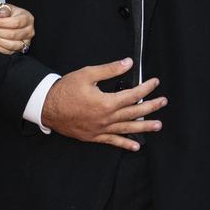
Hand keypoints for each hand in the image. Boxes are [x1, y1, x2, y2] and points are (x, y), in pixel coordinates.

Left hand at [0, 3, 33, 54]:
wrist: (10, 20)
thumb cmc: (8, 14)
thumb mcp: (6, 8)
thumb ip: (4, 10)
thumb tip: (1, 14)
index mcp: (27, 18)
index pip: (15, 23)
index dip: (1, 23)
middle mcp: (29, 31)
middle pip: (13, 35)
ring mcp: (25, 42)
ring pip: (11, 45)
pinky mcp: (19, 49)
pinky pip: (8, 52)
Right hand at [41, 58, 165, 150]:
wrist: (46, 106)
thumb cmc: (65, 90)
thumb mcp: (87, 74)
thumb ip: (109, 69)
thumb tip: (128, 63)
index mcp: (106, 102)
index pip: (132, 95)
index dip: (146, 88)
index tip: (154, 82)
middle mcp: (106, 118)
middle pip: (134, 112)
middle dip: (150, 107)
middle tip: (163, 102)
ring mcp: (100, 129)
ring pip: (127, 128)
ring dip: (144, 127)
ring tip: (157, 125)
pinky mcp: (93, 136)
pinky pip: (112, 141)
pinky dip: (124, 144)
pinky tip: (135, 146)